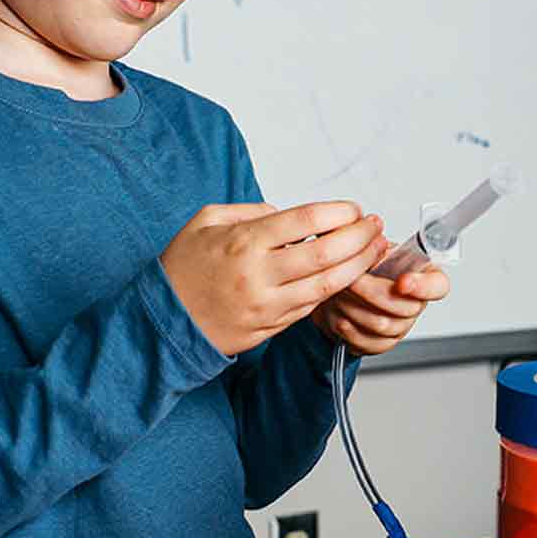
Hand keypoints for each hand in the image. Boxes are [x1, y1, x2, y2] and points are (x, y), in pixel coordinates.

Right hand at [160, 202, 385, 356]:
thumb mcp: (205, 222)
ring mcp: (267, 306)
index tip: (355, 209)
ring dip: (358, 266)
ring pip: (328, 286)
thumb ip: (249, 212)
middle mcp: (259, 276)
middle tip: (375, 226)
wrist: (161, 323)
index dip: (339, 213)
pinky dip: (335, 289)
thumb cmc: (181, 268)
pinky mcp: (271, 328)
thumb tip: (287, 213)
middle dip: (360, 238)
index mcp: (243, 243)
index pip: (306, 221)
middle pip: (326, 254)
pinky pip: (312, 307)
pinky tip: (350, 275)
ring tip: (375, 249)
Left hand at [312, 246, 449, 355]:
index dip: (423, 286)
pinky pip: (368, 342)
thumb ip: (374, 242)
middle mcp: (415, 303)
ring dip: (354, 307)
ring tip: (339, 292)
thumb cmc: (361, 267)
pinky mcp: (382, 343)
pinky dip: (348, 327)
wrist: (338, 292)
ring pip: (382, 325)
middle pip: (405, 308)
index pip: (437, 285)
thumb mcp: (368, 246)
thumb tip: (369, 230)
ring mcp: (400, 326)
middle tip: (350, 279)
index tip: (402, 281)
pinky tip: (339, 313)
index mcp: (421, 276)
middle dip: (370, 292)